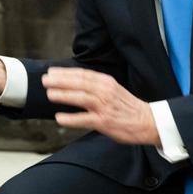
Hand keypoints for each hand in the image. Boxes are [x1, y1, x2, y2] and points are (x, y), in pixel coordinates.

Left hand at [42, 67, 160, 145]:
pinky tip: (59, 117)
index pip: (82, 74)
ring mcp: (104, 107)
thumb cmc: (126, 106)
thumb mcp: (112, 89)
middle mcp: (104, 91)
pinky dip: (70, 118)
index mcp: (106, 82)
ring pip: (80, 98)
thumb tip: (72, 82)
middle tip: (45, 80)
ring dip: (63, 95)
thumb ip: (95, 85)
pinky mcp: (104, 122)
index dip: (65, 72)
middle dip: (60, 81)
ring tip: (49, 94)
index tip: (51, 71)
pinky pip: (84, 119)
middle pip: (79, 83)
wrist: (147, 122)